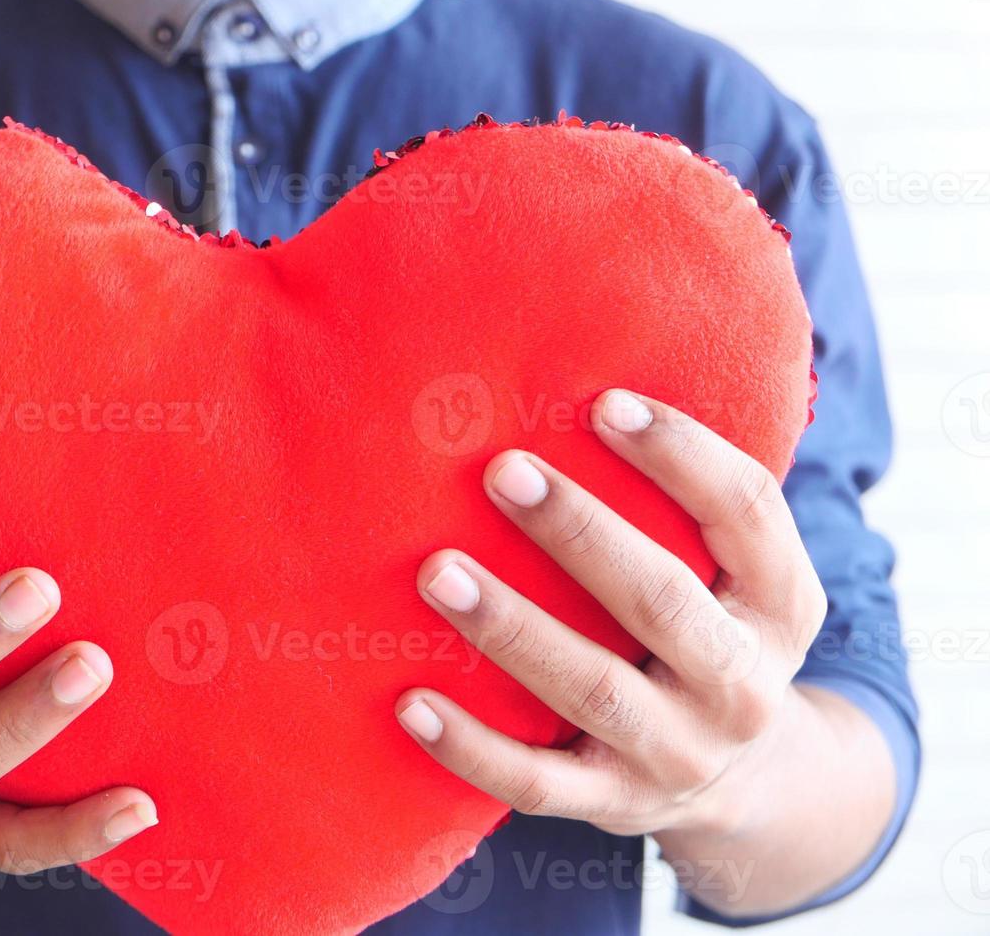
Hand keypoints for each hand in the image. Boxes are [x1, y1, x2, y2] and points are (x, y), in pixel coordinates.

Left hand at [396, 389, 826, 837]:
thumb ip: (690, 508)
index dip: (682, 455)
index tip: (604, 402)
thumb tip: (581, 385)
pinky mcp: (616, 805)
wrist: (752, 786)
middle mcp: (743, 683)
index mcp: (783, 604)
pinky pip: (536, 784)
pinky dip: (470, 747)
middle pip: (662, 600)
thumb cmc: (712, 635)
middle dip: (580, 532)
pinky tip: (408, 701)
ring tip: (435, 572)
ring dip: (512, 628)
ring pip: (593, 691)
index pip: (748, 513)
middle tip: (501, 470)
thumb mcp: (742, 578)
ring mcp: (680, 755)